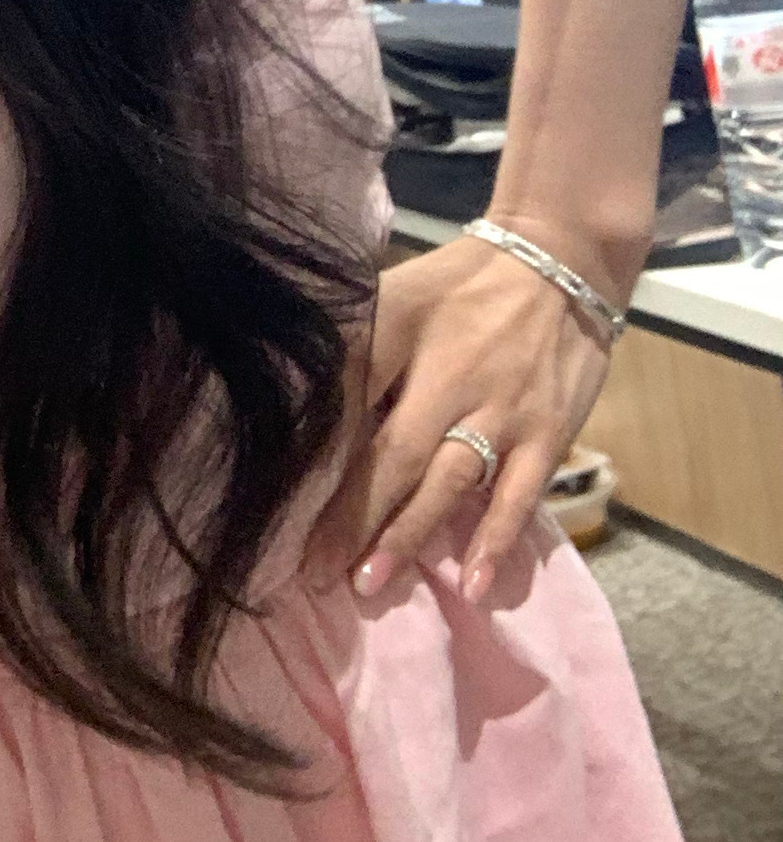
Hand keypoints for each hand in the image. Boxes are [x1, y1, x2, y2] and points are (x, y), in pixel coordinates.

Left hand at [304, 225, 620, 607]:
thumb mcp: (395, 293)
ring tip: (370, 583)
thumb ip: (355, 347)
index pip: (350, 405)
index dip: (317, 460)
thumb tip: (305, 409)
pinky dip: (496, 540)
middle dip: (353, 518)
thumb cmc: (460, 284)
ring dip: (409, 535)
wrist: (559, 258)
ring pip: (450, 482)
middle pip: (395, 456)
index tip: (282, 511)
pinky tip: (471, 583)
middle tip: (316, 574)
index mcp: (401, 335)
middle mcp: (452, 376)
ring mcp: (504, 409)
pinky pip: (520, 494)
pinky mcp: (549, 432)